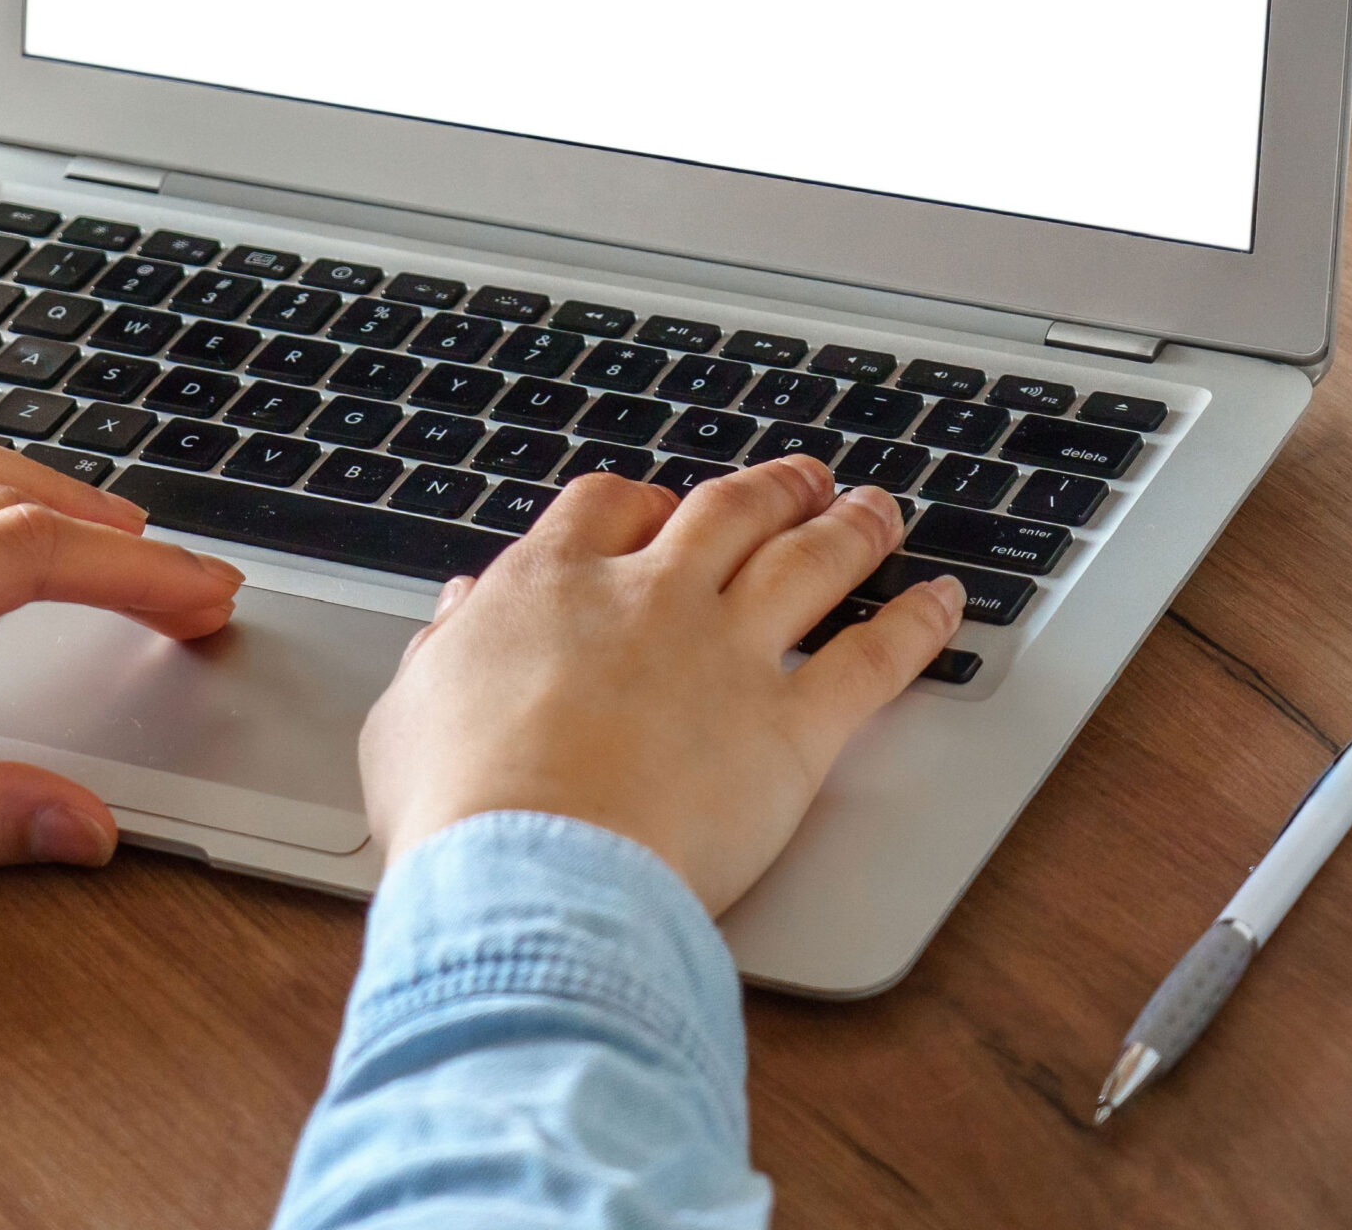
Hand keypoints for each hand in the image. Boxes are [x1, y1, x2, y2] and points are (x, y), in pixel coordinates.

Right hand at [359, 457, 963, 913]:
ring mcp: (726, 654)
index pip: (609, 507)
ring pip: (807, 561)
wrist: (533, 871)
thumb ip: (441, 651)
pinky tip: (943, 601)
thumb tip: (461, 611)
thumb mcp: (408, 713)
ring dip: (851, 527)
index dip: (643, 502)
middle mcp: (648, 597)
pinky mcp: (791, 729)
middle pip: (726, 513)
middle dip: (770, 490)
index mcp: (551, 585)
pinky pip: (874, 659)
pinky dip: (917, 624)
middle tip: (803, 479)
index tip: (662, 509)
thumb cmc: (459, 807)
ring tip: (878, 508)